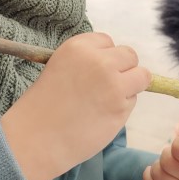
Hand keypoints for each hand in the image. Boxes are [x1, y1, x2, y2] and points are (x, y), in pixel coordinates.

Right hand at [1, 32, 150, 179]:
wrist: (36, 138)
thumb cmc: (44, 106)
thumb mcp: (59, 67)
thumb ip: (87, 62)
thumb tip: (116, 64)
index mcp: (78, 47)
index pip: (108, 41)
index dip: (104, 57)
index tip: (92, 73)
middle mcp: (99, 61)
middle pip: (129, 55)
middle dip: (122, 70)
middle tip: (105, 88)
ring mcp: (113, 83)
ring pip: (142, 76)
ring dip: (131, 86)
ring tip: (108, 101)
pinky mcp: (121, 107)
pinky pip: (133, 100)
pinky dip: (123, 108)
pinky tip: (102, 116)